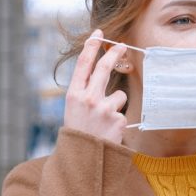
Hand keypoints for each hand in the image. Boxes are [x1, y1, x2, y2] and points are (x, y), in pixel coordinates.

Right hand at [63, 29, 128, 143]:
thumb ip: (85, 91)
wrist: (83, 160)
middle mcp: (88, 99)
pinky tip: (109, 132)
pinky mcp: (117, 120)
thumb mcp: (74, 110)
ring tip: (104, 122)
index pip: (83, 64)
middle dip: (114, 53)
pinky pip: (123, 113)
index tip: (99, 34)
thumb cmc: (79, 132)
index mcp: (73, 95)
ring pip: (119, 95)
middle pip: (104, 69)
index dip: (91, 47)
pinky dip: (118, 121)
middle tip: (122, 45)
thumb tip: (101, 71)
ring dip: (115, 105)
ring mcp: (103, 109)